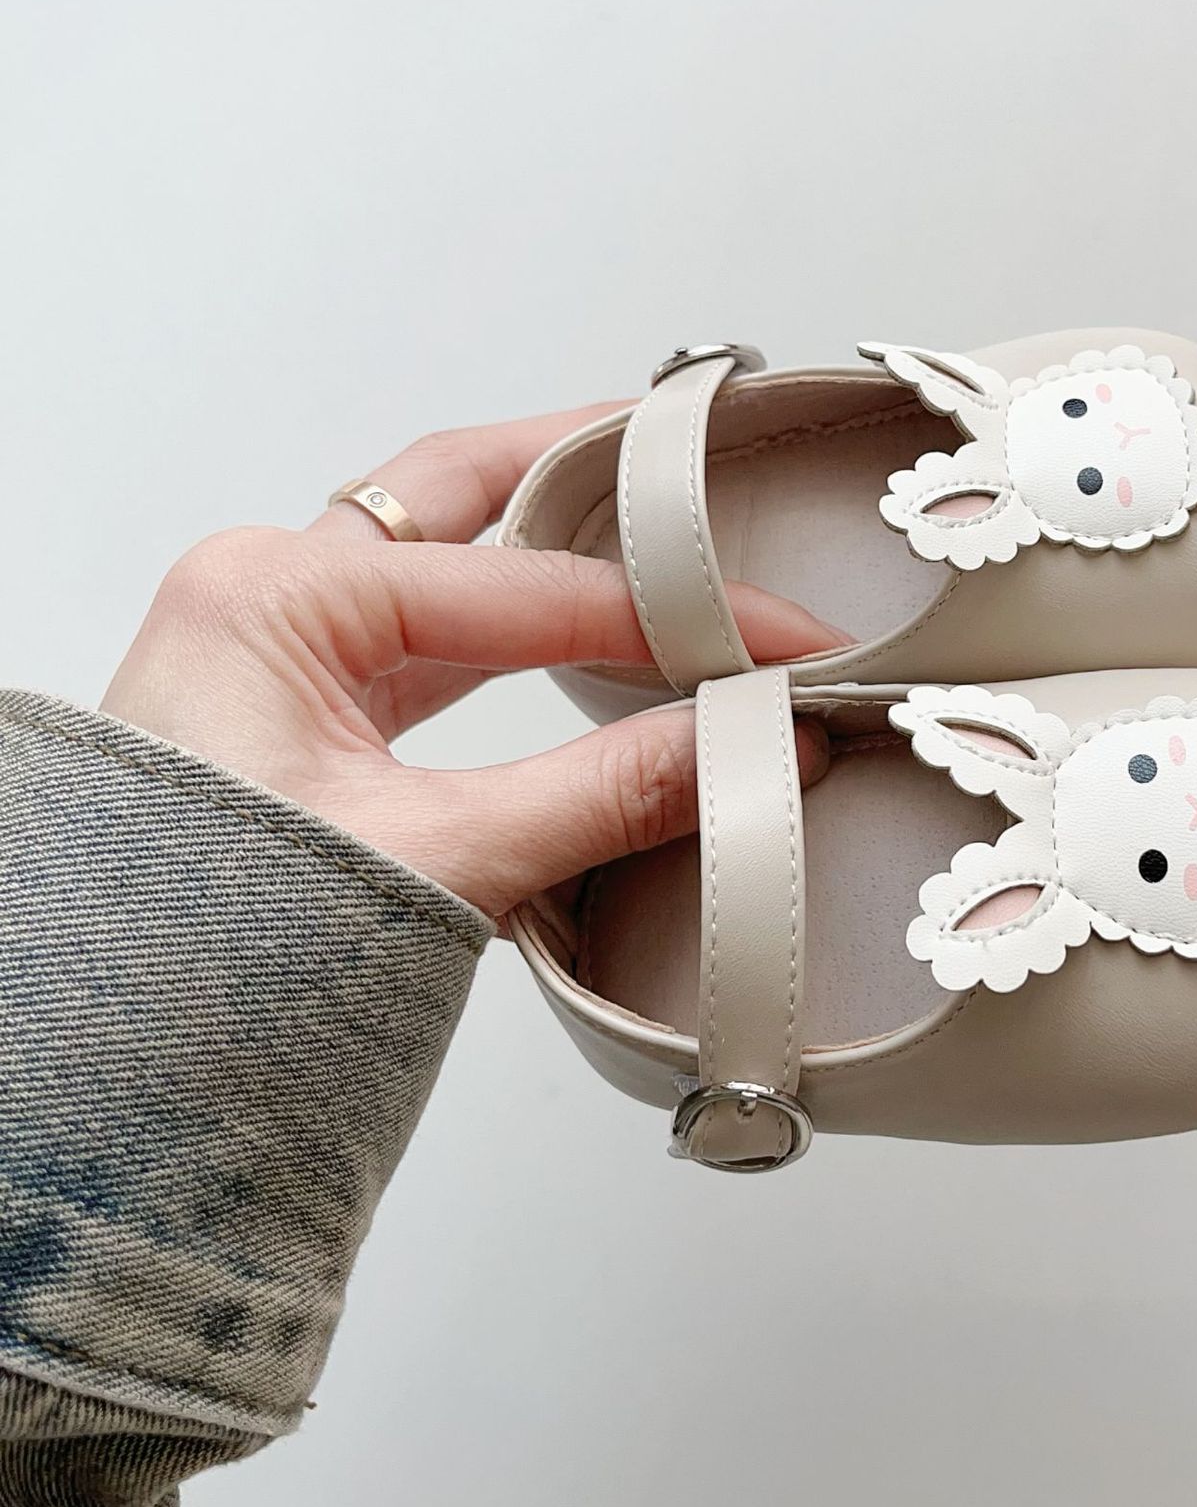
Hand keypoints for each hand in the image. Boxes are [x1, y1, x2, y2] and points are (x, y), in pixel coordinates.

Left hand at [101, 405, 843, 918]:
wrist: (106, 1059)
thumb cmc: (197, 952)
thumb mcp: (437, 862)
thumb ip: (607, 794)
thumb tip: (746, 748)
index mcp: (279, 598)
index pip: (534, 585)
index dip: (678, 616)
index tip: (781, 639)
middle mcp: (269, 594)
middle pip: (463, 489)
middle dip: (586, 464)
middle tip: (692, 447)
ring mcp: (277, 645)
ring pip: (443, 548)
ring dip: (551, 539)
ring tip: (650, 518)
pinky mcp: (297, 703)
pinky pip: (428, 626)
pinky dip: (514, 617)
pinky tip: (576, 623)